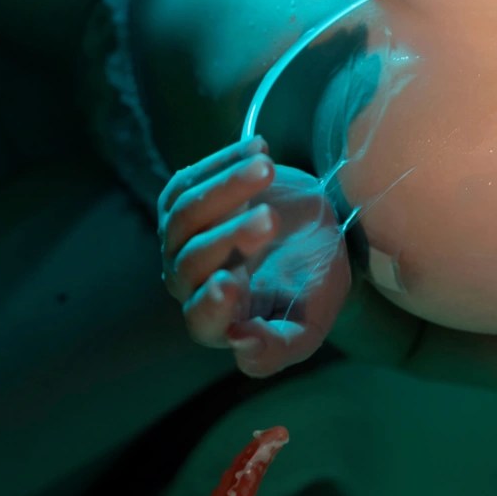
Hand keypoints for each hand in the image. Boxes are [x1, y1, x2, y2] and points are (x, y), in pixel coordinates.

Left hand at [157, 138, 350, 376]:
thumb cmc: (313, 282)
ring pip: (185, 214)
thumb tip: (241, 346)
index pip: (202, 320)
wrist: (316, 231)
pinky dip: (221, 161)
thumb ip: (280, 347)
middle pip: (191, 262)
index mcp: (218, 322)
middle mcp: (189, 284)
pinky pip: (188, 180)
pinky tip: (260, 148)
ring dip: (225, 189)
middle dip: (230, 237)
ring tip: (267, 168)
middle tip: (271, 219)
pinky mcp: (183, 200)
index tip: (233, 282)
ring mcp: (180, 240)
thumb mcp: (309, 323)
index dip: (214, 304)